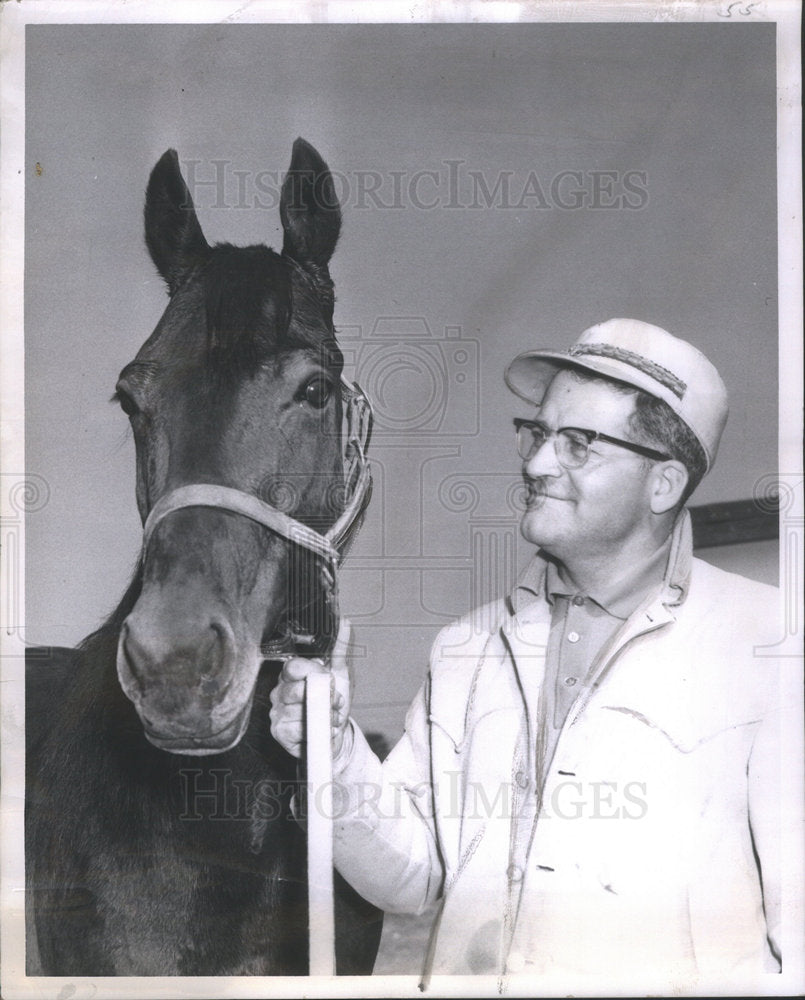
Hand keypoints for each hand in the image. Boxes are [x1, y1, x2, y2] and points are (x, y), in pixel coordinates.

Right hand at [269, 619, 352, 758]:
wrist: (335, 735)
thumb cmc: (333, 703)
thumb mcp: (339, 674)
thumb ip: (339, 649)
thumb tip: (344, 622)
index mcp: (291, 674)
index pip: (293, 666)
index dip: (313, 672)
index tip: (328, 678)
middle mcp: (280, 690)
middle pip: (296, 688)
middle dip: (323, 697)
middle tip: (336, 701)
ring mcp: (277, 711)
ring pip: (298, 710)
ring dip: (324, 715)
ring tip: (333, 717)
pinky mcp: (279, 731)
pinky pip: (296, 727)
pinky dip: (315, 730)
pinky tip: (322, 729)